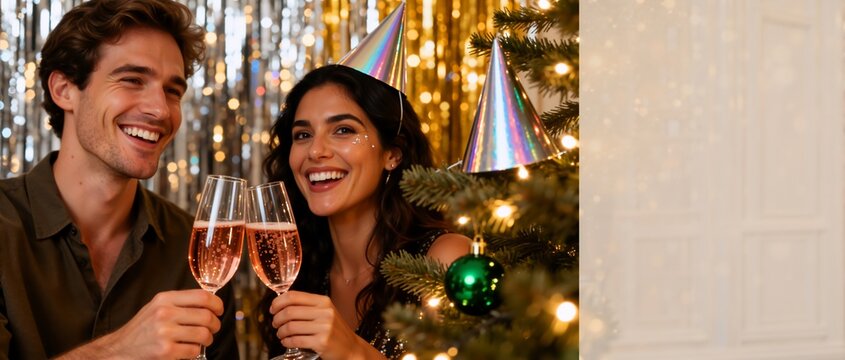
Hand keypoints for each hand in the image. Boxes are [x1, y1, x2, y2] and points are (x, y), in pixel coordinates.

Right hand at [57, 289, 223, 358]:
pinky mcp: (165, 351)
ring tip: (202, 340)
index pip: (202, 296)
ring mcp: (164, 332)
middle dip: (215, 324)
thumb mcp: (157, 307)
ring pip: (203, 334)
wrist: (118, 350)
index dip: (217, 304)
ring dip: (207, 339)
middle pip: (206, 316)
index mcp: (165, 299)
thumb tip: (209, 302)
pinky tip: (187, 350)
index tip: (219, 310)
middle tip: (212, 329)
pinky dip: (195, 352)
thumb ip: (179, 303)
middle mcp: (164, 313)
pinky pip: (194, 350)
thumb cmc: (142, 329)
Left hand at [270, 291, 381, 359]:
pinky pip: (296, 340)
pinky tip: (287, 342)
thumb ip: (308, 307)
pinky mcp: (322, 342)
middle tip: (275, 324)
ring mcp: (324, 327)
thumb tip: (281, 303)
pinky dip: (287, 342)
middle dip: (277, 319)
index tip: (273, 309)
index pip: (294, 296)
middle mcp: (325, 312)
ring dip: (281, 332)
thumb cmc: (335, 331)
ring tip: (281, 335)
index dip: (278, 302)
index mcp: (323, 301)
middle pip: (289, 311)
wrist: (351, 348)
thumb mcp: (325, 313)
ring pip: (290, 327)